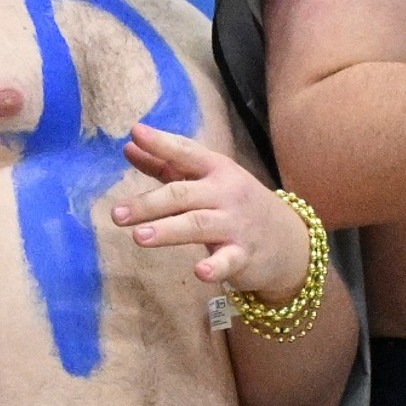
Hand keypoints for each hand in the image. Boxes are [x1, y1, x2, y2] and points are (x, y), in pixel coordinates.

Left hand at [111, 123, 309, 301]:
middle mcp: (226, 193)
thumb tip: (129, 145)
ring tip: (139, 236)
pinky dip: (215, 267)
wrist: (287, 240)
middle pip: (183, 194)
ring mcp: (236, 224)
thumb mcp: (205, 180)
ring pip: (198, 225)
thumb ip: (166, 164)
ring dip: (168, 230)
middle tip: (117, 214)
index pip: (186, 152)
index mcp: (215, 169)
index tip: (135, 132)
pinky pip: (228, 261)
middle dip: (150, 203)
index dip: (162, 143)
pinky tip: (199, 273)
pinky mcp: (244, 255)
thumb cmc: (234, 204)